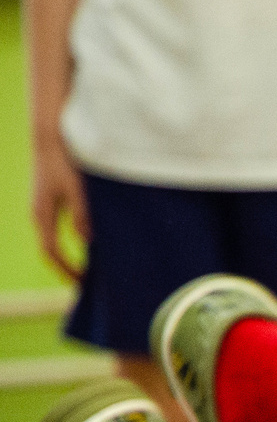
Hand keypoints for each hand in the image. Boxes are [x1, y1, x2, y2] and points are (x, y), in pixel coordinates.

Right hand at [30, 141, 86, 282]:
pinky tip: (90, 240)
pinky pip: (58, 226)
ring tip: (91, 265)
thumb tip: (87, 241)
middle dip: (66, 266)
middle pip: (50, 248)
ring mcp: (43, 207)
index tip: (82, 283)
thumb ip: (81, 215)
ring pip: (54, 238)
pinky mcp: (50, 199)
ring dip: (70, 253)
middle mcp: (39, 214)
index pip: (51, 251)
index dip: (66, 269)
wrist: (48, 138)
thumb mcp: (75, 190)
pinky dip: (71, 238)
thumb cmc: (62, 162)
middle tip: (87, 281)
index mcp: (42, 215)